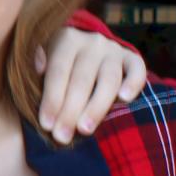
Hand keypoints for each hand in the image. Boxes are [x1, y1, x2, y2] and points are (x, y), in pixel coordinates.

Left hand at [35, 28, 147, 142]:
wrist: (85, 48)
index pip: (58, 73)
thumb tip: (38, 67)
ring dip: (96, 107)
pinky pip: (137, 69)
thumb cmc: (57, 63)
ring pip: (108, 80)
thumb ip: (37, 66)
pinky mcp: (131, 58)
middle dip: (70, 111)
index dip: (52, 100)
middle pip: (81, 80)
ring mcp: (114, 49)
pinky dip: (133, 83)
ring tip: (85, 129)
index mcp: (65, 40)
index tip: (46, 125)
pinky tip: (125, 99)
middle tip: (62, 136)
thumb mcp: (42, 59)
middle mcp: (91, 42)